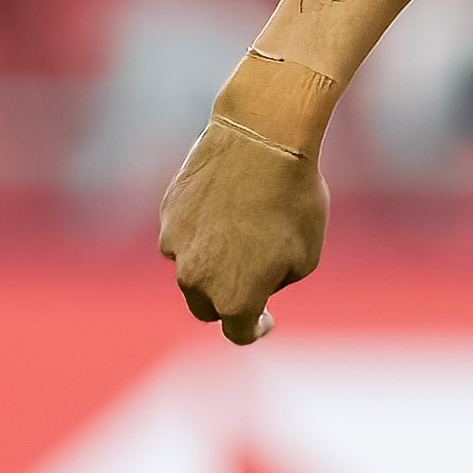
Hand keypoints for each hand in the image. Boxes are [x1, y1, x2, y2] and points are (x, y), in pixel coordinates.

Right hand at [160, 113, 328, 342]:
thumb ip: (275, 282)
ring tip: (244, 228)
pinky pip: (183, 233)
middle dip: (227, 301)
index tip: (264, 318)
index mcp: (234, 298)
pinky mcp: (167, 214)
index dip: (255, 329)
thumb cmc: (294, 200)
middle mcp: (196, 279)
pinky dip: (201, 229)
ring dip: (212, 261)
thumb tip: (257, 284)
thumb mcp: (305, 254)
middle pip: (206, 307)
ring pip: (191, 267)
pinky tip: (226, 204)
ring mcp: (175, 245)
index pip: (238, 332)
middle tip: (251, 281)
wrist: (263, 139)